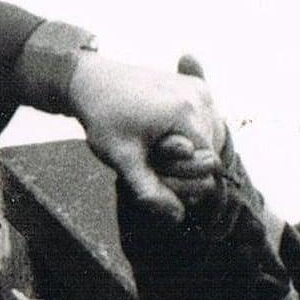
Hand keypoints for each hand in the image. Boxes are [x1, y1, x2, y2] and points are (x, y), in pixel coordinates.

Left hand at [65, 51, 223, 222]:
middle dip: (184, 163)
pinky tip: (161, 130)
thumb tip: (177, 218)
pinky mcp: (194, 84)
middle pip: (209, 152)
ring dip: (187, 149)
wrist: (90, 80)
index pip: (206, 165)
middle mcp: (200, 96)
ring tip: (152, 141)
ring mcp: (198, 88)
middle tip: (148, 154)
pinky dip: (188, 132)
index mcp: (186, 112)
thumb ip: (150, 190)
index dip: (181, 177)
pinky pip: (204, 121)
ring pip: (209, 138)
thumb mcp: (122, 158)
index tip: (152, 167)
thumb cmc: (104, 118)